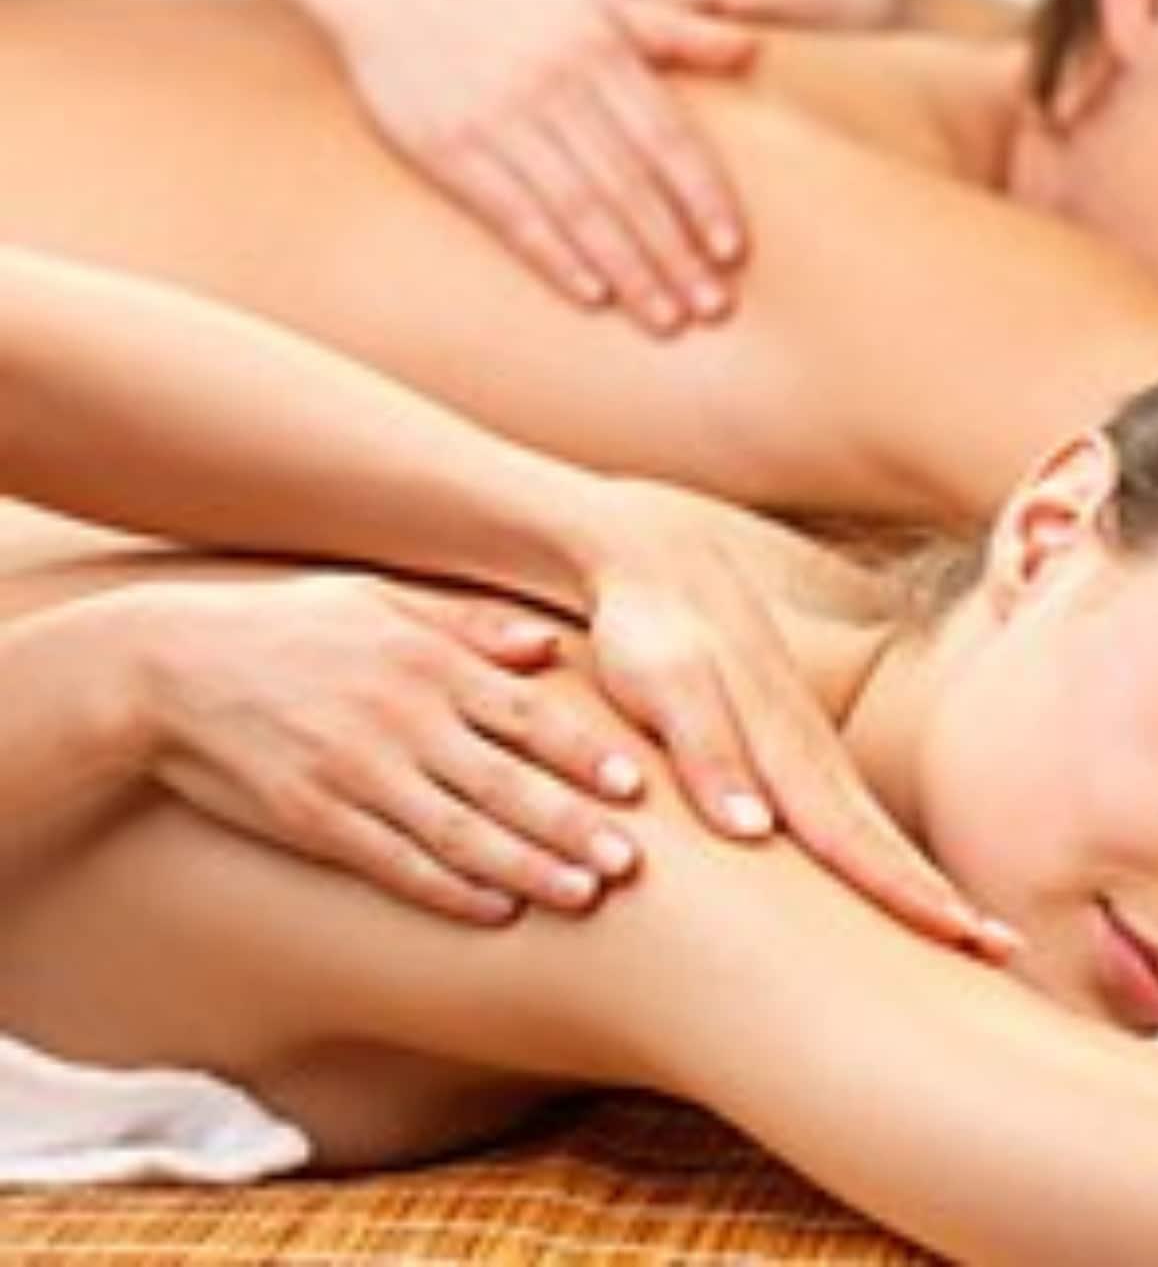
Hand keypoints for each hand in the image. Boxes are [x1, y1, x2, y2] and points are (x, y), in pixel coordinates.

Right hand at [138, 575, 654, 923]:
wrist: (169, 664)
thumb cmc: (291, 626)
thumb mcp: (384, 599)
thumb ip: (473, 623)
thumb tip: (552, 645)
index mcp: (427, 662)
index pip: (527, 714)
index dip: (583, 754)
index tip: (635, 785)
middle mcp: (400, 718)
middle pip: (505, 781)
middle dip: (572, 825)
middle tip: (631, 862)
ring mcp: (355, 772)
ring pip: (458, 831)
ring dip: (525, 868)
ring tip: (583, 896)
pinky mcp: (312, 818)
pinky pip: (392, 862)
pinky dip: (446, 889)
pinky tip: (494, 911)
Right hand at [330, 0, 753, 332]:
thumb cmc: (510, 6)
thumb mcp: (596, 4)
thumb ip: (673, 30)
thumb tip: (750, 51)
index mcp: (599, 50)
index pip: (666, 137)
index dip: (703, 198)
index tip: (733, 251)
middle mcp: (554, 84)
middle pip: (629, 184)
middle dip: (675, 251)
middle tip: (714, 307)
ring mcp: (499, 118)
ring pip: (577, 207)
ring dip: (627, 269)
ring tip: (666, 319)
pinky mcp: (448, 150)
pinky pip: (512, 213)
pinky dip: (554, 256)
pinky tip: (592, 296)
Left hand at [577, 482, 1018, 960]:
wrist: (653, 557)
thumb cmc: (649, 626)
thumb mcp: (665, 685)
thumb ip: (706, 752)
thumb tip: (752, 831)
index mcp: (783, 749)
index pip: (853, 838)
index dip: (905, 892)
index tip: (960, 935)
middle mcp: (806, 754)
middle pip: (880, 841)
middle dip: (940, 899)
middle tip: (1003, 954)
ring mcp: (802, 749)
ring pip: (869, 829)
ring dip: (918, 883)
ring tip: (969, 933)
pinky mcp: (787, 746)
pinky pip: (844, 815)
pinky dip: (879, 855)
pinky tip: (891, 884)